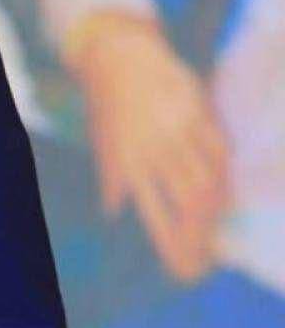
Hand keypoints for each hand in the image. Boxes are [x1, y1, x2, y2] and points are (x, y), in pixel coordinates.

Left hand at [68, 11, 228, 281]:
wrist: (119, 56)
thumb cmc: (108, 106)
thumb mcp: (102, 143)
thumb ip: (112, 179)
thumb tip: (112, 214)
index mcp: (128, 162)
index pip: (156, 216)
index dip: (174, 247)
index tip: (184, 271)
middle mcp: (155, 148)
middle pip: (192, 203)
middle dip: (204, 235)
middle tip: (209, 256)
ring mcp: (178, 129)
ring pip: (211, 179)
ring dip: (218, 209)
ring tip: (215, 226)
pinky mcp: (197, 110)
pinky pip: (220, 150)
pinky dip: (225, 174)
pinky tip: (224, 189)